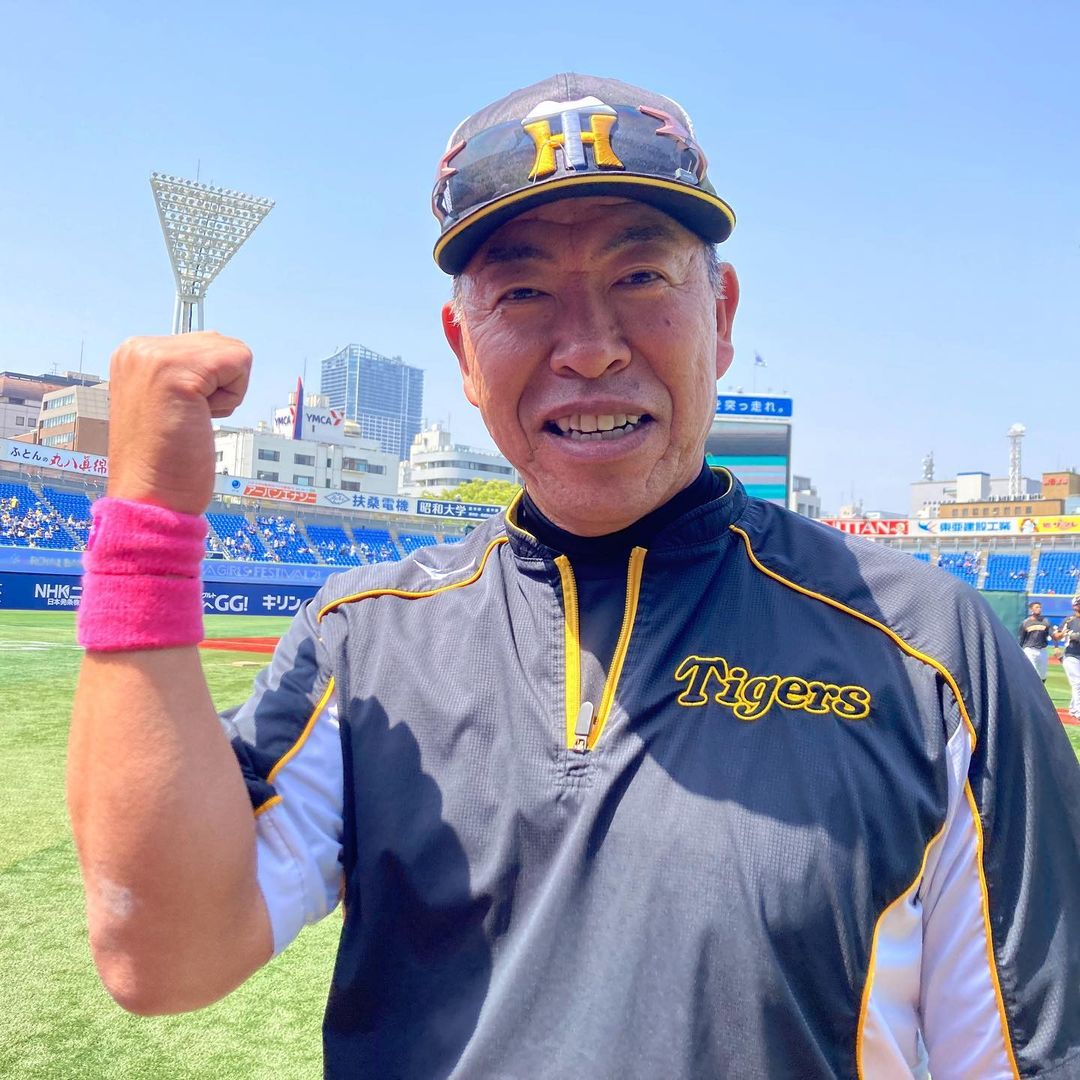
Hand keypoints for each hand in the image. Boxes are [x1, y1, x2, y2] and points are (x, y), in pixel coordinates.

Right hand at [105, 332, 251, 514]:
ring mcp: (153, 356)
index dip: (208, 387)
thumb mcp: (169, 403)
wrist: (150, 500)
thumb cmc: (166, 463)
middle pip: (220, 344)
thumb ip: (187, 372)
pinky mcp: (176, 371)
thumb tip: (222, 350)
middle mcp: (138, 348)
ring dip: (225, 394)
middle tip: (185, 421)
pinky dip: (232, 399)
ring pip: (233, 352)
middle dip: (218, 387)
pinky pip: (240, 363)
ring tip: (190, 421)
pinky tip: (199, 420)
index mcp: (133, 354)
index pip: (204, 346)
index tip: (177, 416)